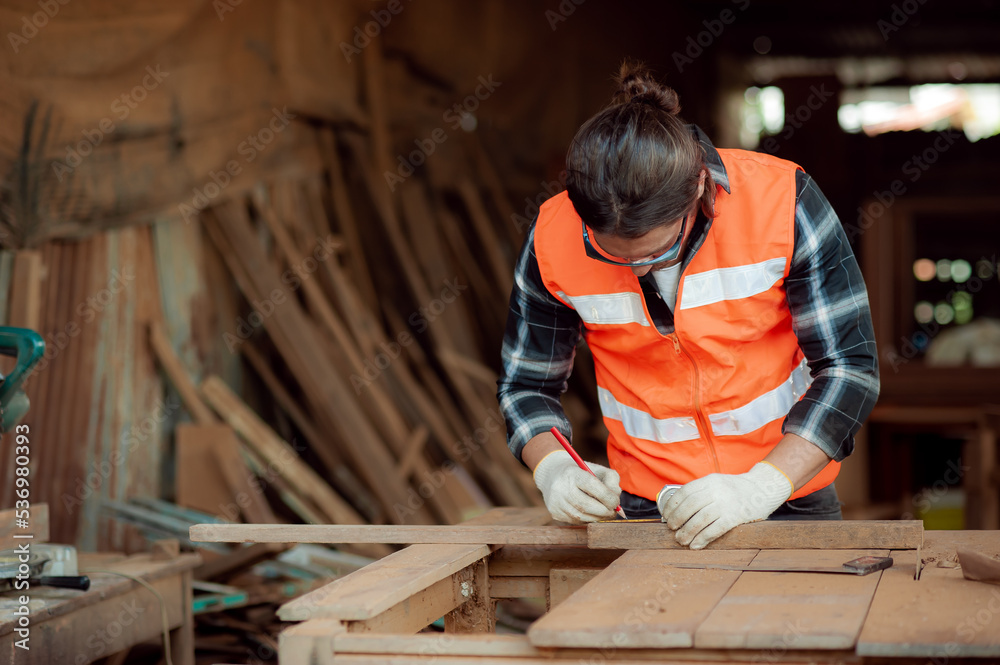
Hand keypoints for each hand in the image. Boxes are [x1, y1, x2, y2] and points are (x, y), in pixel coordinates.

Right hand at [533, 451, 620, 523]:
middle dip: (605, 511)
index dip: (607, 496)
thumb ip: (611, 479)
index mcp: (572, 473)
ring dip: (598, 517)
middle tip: (614, 511)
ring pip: (582, 517)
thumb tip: (616, 498)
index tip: (616, 502)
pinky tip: (592, 513)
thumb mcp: (596, 469)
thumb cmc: (581, 472)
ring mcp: (556, 502)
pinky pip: (577, 521)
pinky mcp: (555, 513)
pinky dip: (588, 519)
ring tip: (605, 512)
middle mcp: (561, 488)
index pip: (591, 485)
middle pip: (586, 505)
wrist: (553, 476)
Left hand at [658, 462, 792, 549]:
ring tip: (681, 540)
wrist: (763, 488)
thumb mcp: (717, 483)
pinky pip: (715, 529)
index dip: (672, 505)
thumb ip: (701, 492)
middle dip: (678, 519)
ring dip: (688, 532)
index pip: (685, 492)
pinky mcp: (736, 517)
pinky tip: (696, 545)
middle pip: (690, 506)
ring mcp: (726, 504)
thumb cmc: (737, 489)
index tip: (666, 515)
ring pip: (700, 519)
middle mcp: (717, 490)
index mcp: (710, 480)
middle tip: (672, 529)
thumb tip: (678, 510)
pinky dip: (703, 538)